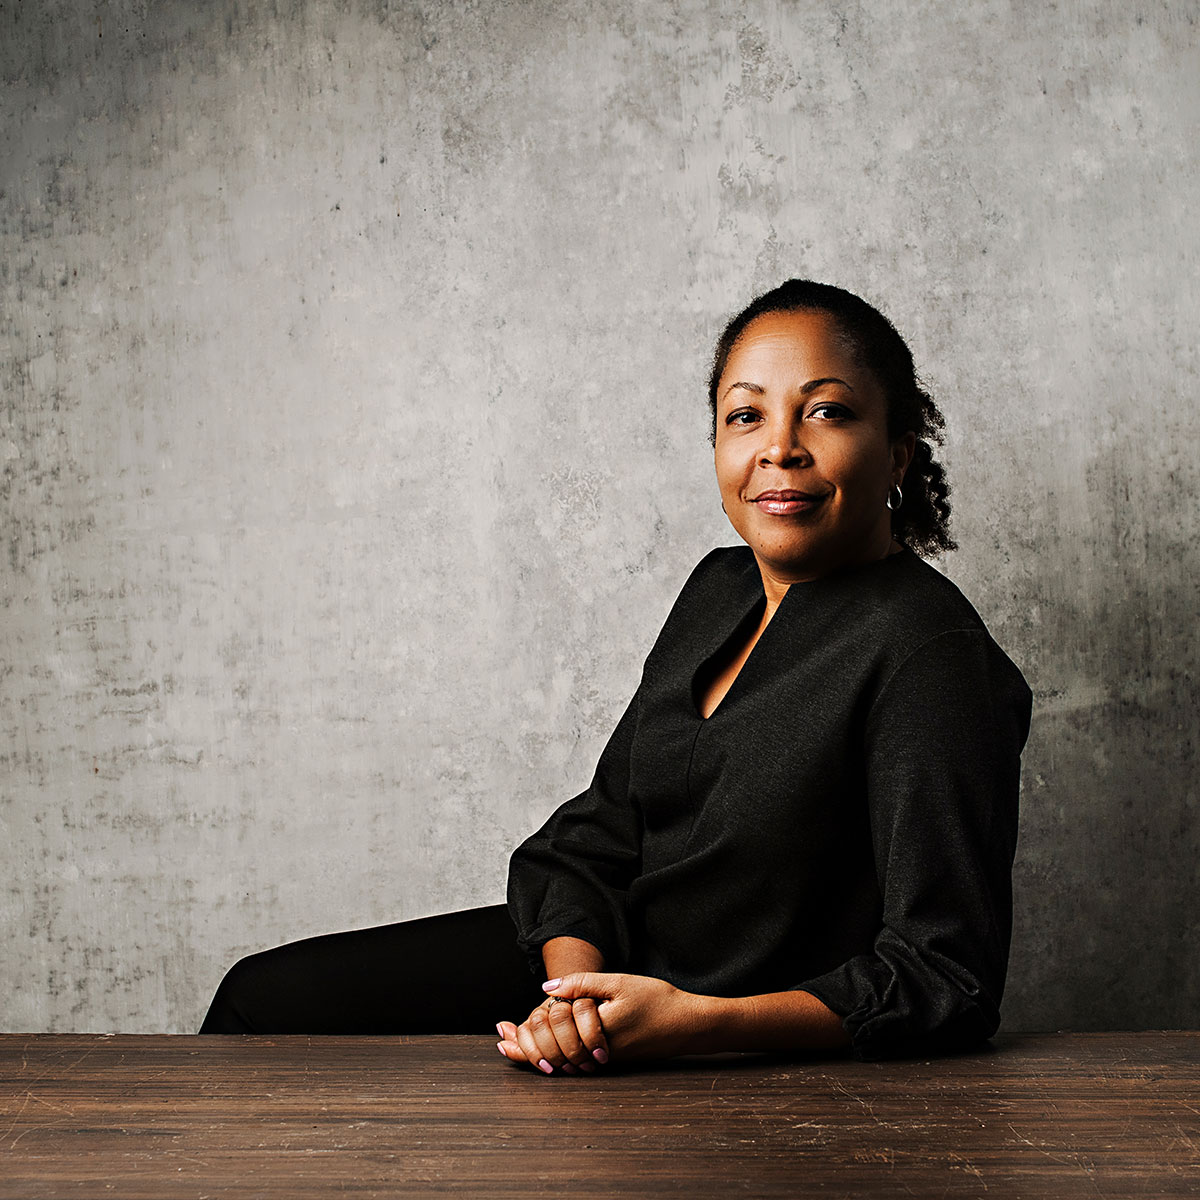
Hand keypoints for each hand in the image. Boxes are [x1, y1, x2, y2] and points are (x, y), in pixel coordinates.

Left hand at [499, 973, 705, 1072]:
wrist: (687, 1025)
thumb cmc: (656, 1001)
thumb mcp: (619, 983)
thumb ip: (582, 984)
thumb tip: (547, 988)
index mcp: (595, 1031)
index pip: (552, 1038)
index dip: (525, 1037)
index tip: (503, 1033)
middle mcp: (596, 1052)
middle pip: (552, 1055)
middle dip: (525, 1048)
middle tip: (502, 1040)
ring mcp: (604, 1059)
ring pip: (563, 1060)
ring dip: (539, 1052)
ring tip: (514, 1044)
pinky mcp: (611, 1060)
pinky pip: (577, 1059)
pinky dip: (558, 1052)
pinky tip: (548, 1044)